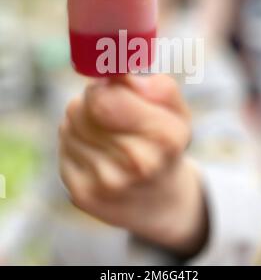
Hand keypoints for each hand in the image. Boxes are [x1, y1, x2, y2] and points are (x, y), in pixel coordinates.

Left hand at [59, 74, 207, 255]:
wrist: (158, 201)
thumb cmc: (164, 146)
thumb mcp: (177, 113)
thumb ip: (158, 87)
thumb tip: (119, 78)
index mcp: (164, 137)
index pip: (102, 97)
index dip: (103, 86)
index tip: (112, 88)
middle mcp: (136, 164)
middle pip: (79, 108)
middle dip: (91, 102)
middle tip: (110, 113)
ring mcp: (107, 184)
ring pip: (67, 126)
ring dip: (81, 122)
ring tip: (104, 134)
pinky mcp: (83, 195)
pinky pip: (63, 148)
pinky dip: (74, 144)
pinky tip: (96, 154)